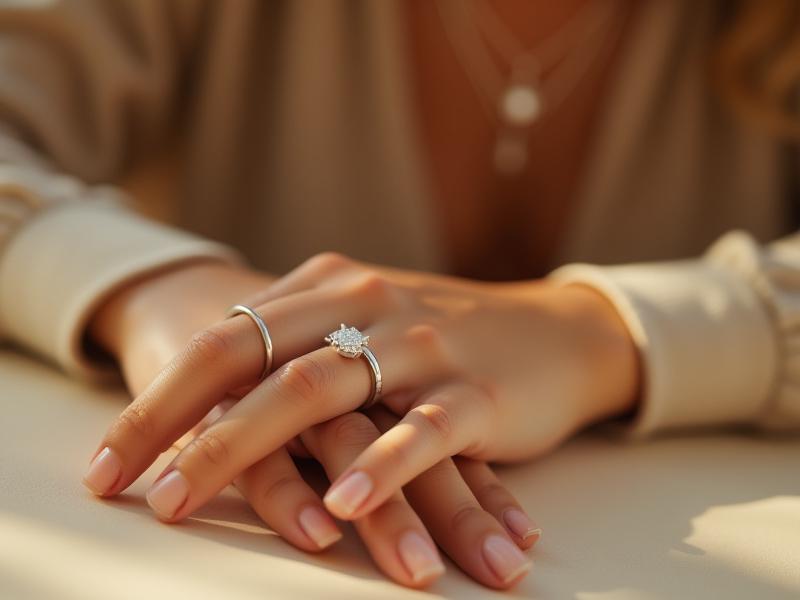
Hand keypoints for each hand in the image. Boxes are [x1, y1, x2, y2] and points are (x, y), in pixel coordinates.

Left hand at [85, 257, 538, 587]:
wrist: (553, 333)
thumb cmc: (445, 335)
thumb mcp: (364, 321)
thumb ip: (299, 339)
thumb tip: (214, 385)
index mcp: (331, 288)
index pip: (225, 338)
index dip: (158, 396)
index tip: (109, 460)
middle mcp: (367, 307)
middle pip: (255, 362)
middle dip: (180, 427)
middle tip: (128, 488)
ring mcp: (421, 348)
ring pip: (321, 393)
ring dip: (245, 447)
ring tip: (183, 498)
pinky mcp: (474, 395)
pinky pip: (421, 433)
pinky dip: (379, 469)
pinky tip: (342, 508)